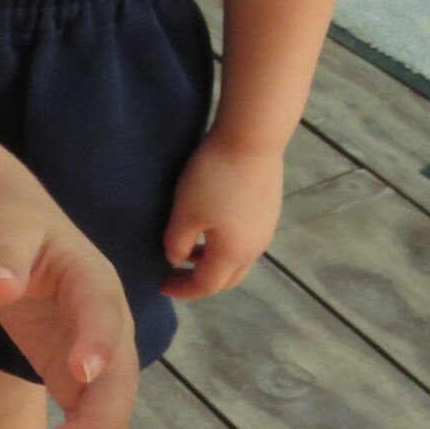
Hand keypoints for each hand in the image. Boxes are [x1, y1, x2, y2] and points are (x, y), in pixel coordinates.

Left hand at [0, 193, 138, 428]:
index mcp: (93, 282)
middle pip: (116, 384)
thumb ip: (0, 255)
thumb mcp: (0, 228)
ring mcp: (97, 358)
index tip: (81, 375)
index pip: (102, 315)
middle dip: (93, 426)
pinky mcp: (77, 380)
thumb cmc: (6, 223)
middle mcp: (108, 327)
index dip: (97, 345)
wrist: (11, 228)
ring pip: (107, 417)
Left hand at [161, 132, 286, 300]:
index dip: (182, 289)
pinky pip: (245, 240)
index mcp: (233, 254)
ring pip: (238, 259)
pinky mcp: (268, 210)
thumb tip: (177, 259)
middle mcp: (255, 248)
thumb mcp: (185, 212)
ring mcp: (266, 229)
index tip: (161, 285)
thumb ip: (177, 243)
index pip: (207, 285)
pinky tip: (210, 226)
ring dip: (213, 261)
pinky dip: (225, 245)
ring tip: (188, 248)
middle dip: (200, 281)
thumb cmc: (213, 178)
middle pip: (227, 278)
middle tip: (175, 273)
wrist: (252, 139)